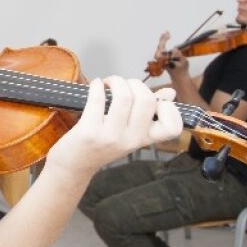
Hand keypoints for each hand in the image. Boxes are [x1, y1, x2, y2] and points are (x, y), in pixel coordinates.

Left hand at [46, 77, 182, 179]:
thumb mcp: (129, 134)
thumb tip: (171, 94)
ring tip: (108, 83)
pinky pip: (98, 100)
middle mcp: (131, 140)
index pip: (172, 128)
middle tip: (124, 84)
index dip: (169, 108)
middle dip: (136, 83)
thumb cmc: (102, 145)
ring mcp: (110, 136)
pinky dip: (97, 86)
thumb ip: (149, 114)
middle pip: (147, 101)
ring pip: (124, 97)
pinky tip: (96, 85)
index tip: (153, 99)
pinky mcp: (89, 131)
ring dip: (116, 81)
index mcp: (144, 140)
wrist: (74, 165)